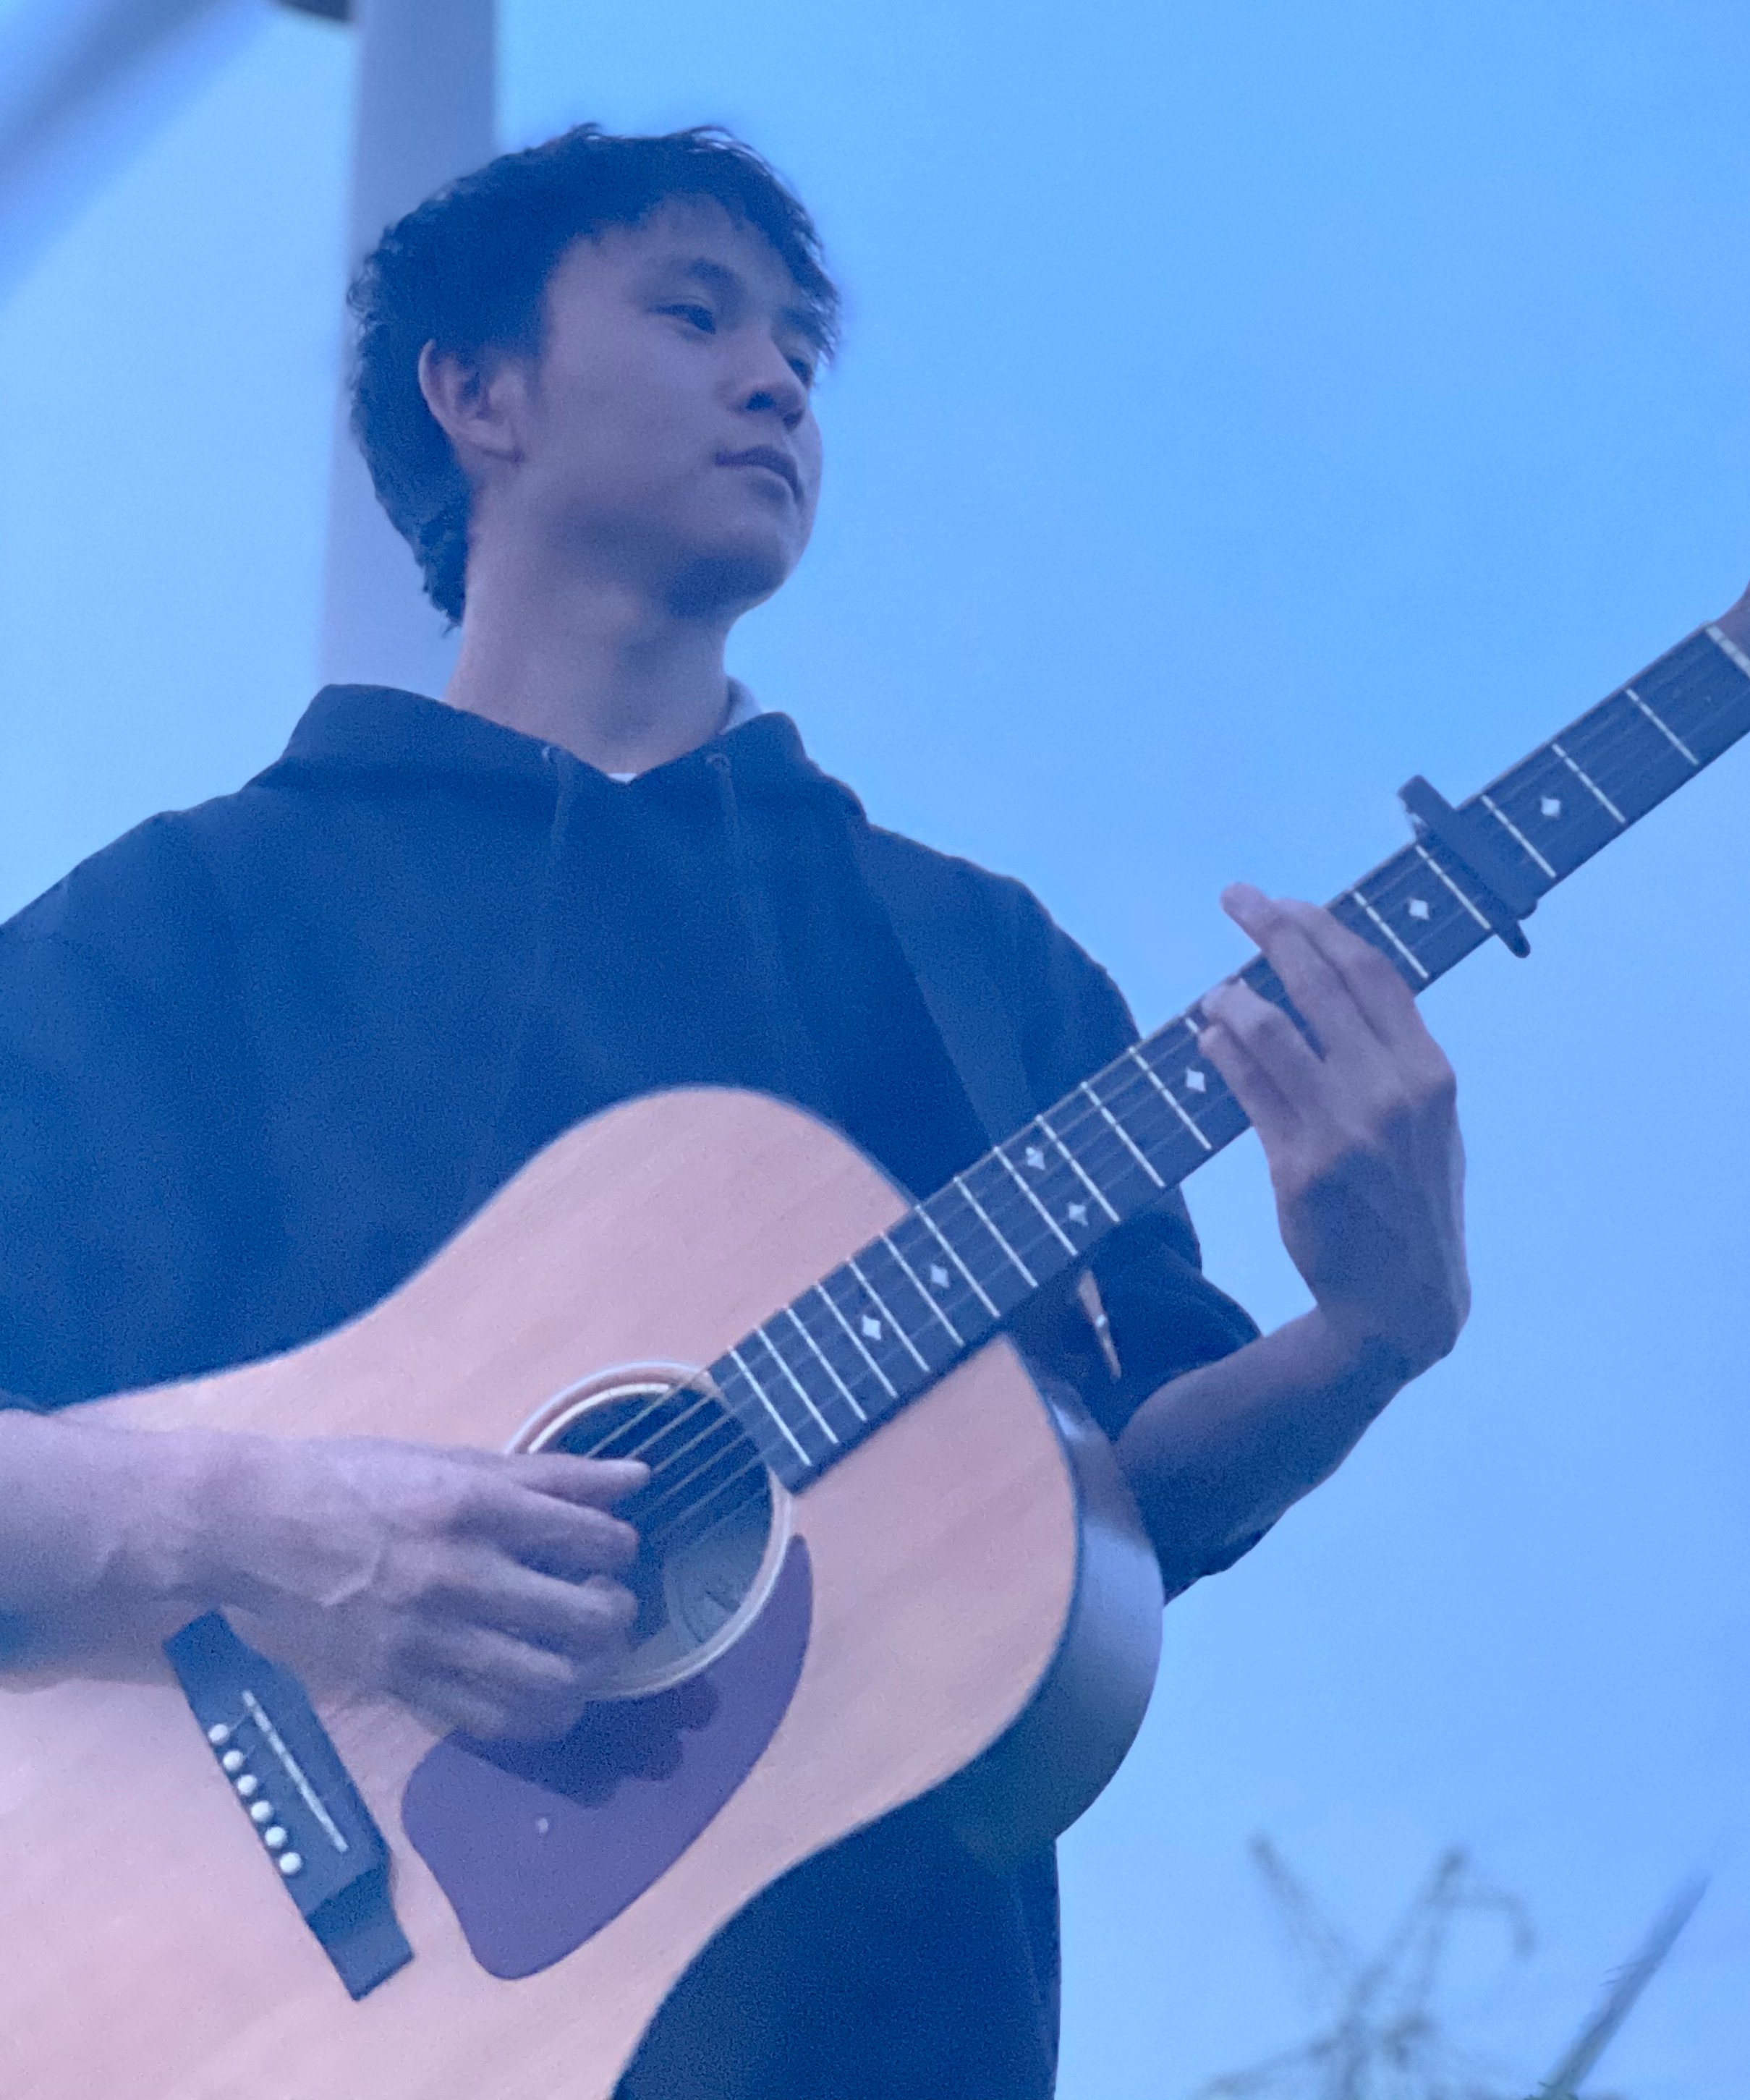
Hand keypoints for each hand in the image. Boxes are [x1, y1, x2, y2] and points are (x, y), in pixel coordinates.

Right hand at [0, 1417, 645, 1741]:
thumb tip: (636, 1477)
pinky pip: (494, 1721)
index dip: (620, 1547)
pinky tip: (547, 1695)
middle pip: (587, 1616)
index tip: (610, 1548)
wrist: (249, 1531)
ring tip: (585, 1652)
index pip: (593, 1538)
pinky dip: (540, 1715)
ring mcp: (431, 1639)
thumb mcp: (451, 1460)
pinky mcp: (402, 1685)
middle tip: (608, 1602)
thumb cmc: (352, 1482)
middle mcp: (462, 1576)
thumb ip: (549, 1474)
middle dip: (618, 1612)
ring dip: (590, 1671)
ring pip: (552, 1680)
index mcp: (476, 1507)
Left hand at [1198, 885, 1468, 1385]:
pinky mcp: (1299, 1169)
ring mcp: (1343, 1131)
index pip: (1374, 974)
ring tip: (1216, 993)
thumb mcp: (1432, 1125)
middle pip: (1320, 986)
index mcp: (1432, 1075)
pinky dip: (1222, 1053)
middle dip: (1272, 929)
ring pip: (1272, 1033)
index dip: (1325, 928)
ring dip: (1233, 999)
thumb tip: (1337, 986)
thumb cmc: (1413, 1201)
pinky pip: (1248, 1091)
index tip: (1288, 902)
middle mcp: (1391, 1094)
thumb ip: (1397, 1059)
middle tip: (1236, 898)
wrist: (1403, 1302)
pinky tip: (1209, 1037)